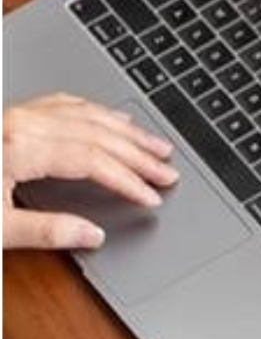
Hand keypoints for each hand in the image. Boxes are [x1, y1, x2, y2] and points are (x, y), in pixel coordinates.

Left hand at [2, 94, 177, 249]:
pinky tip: (110, 118)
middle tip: (167, 171)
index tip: (151, 196)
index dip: (128, 180)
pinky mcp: (10, 115)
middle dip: (138, 155)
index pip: (92, 160)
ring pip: (84, 112)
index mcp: (20, 146)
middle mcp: (21, 123)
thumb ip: (45, 232)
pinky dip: (95, 111)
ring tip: (154, 144)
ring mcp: (16, 115)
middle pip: (96, 133)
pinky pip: (62, 103)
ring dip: (125, 129)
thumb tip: (92, 235)